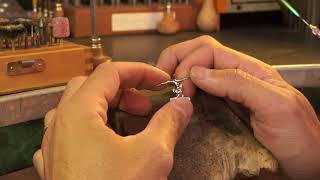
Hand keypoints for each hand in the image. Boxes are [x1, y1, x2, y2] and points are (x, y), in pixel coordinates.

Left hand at [33, 62, 192, 179]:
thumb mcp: (152, 155)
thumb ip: (169, 122)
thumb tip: (182, 105)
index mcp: (78, 113)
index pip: (110, 72)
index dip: (140, 71)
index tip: (161, 81)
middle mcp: (59, 125)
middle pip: (91, 87)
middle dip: (124, 89)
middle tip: (146, 104)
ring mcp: (53, 146)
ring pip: (78, 109)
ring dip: (106, 107)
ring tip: (129, 120)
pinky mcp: (56, 165)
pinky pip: (70, 134)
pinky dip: (92, 128)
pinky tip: (106, 143)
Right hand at [157, 36, 319, 178]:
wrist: (305, 169)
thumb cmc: (301, 139)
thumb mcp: (276, 105)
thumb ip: (239, 83)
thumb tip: (198, 72)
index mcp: (249, 71)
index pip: (209, 50)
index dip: (188, 62)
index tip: (179, 86)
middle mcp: (234, 81)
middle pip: (198, 57)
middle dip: (176, 63)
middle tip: (164, 84)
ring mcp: (226, 99)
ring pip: (194, 79)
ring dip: (176, 81)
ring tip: (166, 95)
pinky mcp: (220, 117)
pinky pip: (197, 102)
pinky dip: (182, 102)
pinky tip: (177, 109)